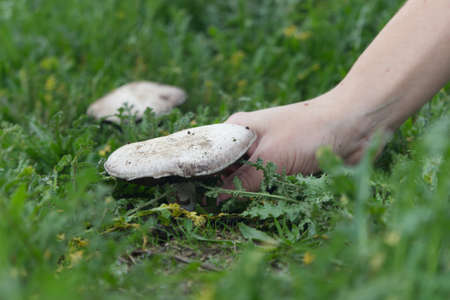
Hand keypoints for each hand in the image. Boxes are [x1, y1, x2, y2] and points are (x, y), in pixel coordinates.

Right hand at [219, 90, 372, 201]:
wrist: (356, 124)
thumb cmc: (309, 131)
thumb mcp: (271, 157)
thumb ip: (243, 180)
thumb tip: (218, 199)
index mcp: (239, 129)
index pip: (211, 156)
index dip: (206, 178)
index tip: (201, 199)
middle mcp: (251, 141)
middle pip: (230, 171)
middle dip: (231, 189)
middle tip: (228, 208)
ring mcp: (270, 153)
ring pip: (252, 180)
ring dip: (254, 193)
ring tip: (251, 205)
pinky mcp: (287, 164)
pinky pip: (272, 184)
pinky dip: (272, 193)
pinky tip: (272, 201)